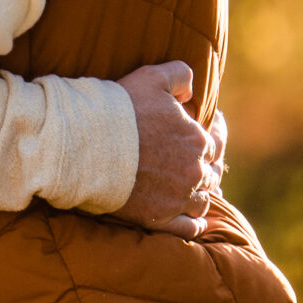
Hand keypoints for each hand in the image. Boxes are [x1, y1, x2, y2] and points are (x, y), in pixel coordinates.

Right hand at [113, 61, 209, 236]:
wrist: (86, 144)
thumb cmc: (119, 110)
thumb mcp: (152, 77)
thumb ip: (180, 75)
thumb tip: (190, 90)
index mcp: (197, 140)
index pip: (215, 143)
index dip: (211, 138)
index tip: (203, 138)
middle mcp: (193, 171)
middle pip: (210, 174)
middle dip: (204, 168)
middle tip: (193, 166)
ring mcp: (177, 197)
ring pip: (201, 201)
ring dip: (199, 196)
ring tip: (190, 193)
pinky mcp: (160, 218)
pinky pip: (189, 227)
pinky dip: (194, 224)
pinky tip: (193, 220)